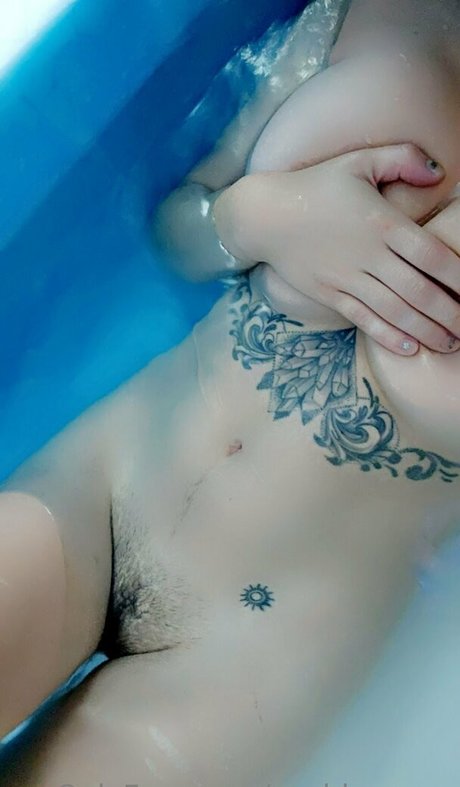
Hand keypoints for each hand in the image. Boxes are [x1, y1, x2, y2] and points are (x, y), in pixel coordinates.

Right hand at [214, 144, 459, 354]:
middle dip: (449, 313)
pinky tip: (408, 348)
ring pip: (394, 311)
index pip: (431, 254)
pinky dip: (387, 335)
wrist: (264, 216)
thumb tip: (440, 173)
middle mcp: (368, 254)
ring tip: (449, 344)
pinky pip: (363, 319)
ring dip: (426, 330)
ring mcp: (347, 277)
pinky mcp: (329, 294)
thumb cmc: (315, 185)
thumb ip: (403, 158)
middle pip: (418, 290)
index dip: (459, 276)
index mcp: (382, 222)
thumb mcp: (358, 161)